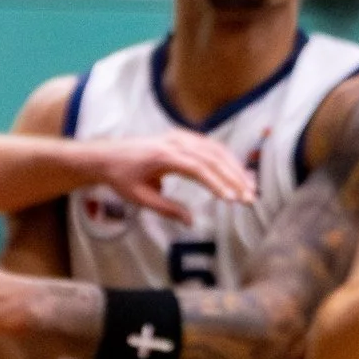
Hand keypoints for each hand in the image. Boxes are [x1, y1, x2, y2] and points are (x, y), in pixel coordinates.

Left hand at [84, 130, 255, 215]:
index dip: (217, 183)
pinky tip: (239, 175)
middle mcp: (175, 141)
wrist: (108, 155)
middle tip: (250, 199)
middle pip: (213, 157)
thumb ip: (167, 209)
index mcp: (163, 155)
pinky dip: (228, 161)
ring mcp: (181, 136)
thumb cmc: (122, 178)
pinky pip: (211, 147)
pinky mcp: (185, 137)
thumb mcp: (140, 198)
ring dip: (236, 169)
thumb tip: (191, 221)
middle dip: (234, 178)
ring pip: (217, 150)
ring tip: (250, 189)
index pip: (197, 168)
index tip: (231, 199)